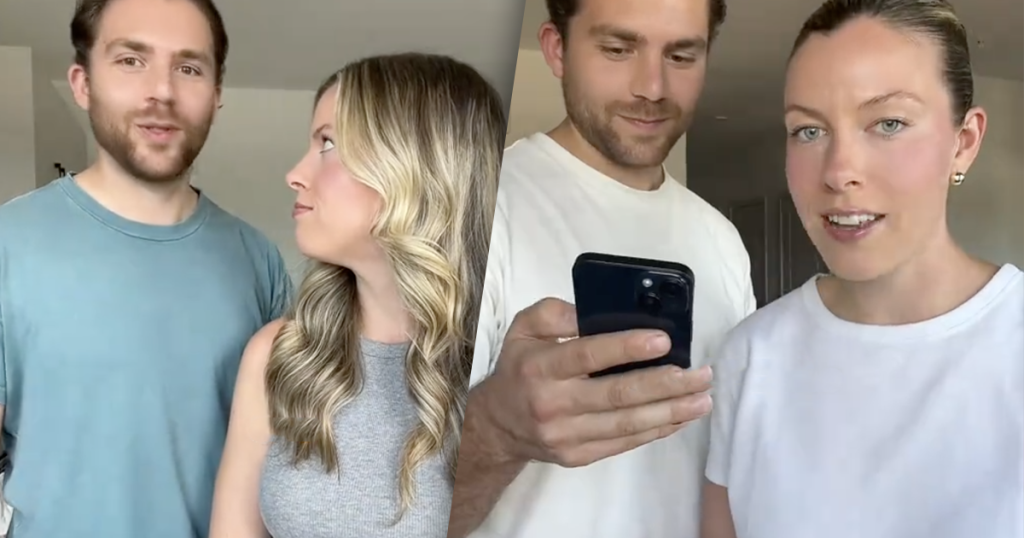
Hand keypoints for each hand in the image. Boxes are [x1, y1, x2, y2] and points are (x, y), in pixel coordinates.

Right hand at [474, 298, 712, 467]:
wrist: (498, 425)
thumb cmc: (519, 368)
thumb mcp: (523, 329)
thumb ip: (555, 313)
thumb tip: (595, 311)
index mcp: (540, 367)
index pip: (587, 355)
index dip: (626, 348)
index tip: (663, 340)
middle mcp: (553, 404)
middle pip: (617, 395)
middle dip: (665, 384)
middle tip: (701, 374)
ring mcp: (566, 435)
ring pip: (627, 424)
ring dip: (671, 411)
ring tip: (703, 397)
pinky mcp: (578, 456)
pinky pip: (624, 443)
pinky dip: (657, 430)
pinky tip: (681, 416)